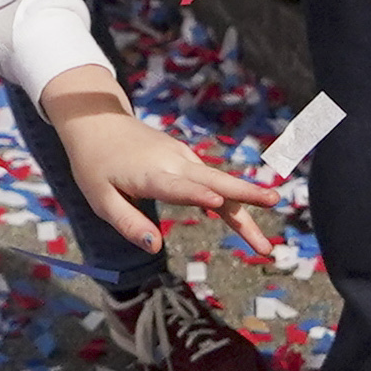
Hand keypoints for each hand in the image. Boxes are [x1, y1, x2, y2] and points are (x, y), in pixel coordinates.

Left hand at [44, 68, 290, 261]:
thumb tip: (154, 247)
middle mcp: (173, 163)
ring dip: (247, 206)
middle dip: (246, 193)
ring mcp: (184, 158)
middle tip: (275, 201)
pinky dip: (233, 200)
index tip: (218, 202)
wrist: (98, 122)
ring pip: (221, 184)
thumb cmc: (95, 166)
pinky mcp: (187, 159)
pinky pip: (214, 182)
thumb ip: (128, 223)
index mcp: (149, 174)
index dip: (196, 194)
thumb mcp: (101, 200)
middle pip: (215, 180)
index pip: (176, 186)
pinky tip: (247, 224)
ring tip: (264, 242)